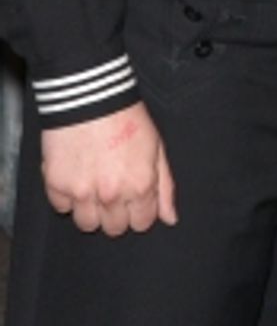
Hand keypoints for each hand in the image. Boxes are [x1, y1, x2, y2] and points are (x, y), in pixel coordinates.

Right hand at [42, 102, 177, 236]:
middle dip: (115, 213)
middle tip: (112, 189)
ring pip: (87, 224)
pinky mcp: (57, 184)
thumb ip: (164, 187)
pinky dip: (67, 196)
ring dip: (90, 209)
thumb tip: (170, 218)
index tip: (133, 198)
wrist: (91, 96)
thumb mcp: (157, 148)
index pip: (142, 224)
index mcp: (140, 186)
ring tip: (93, 185)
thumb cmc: (127, 118)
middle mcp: (112, 195)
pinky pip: (61, 207)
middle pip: (114, 228)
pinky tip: (76, 175)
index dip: (139, 212)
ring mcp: (82, 192)